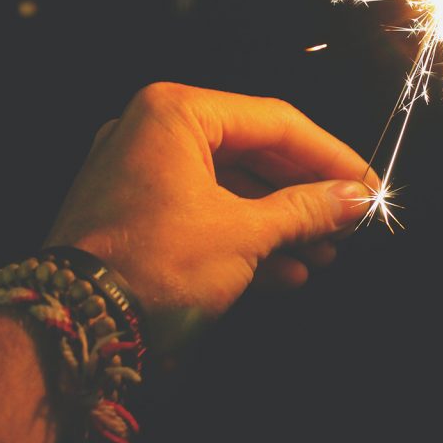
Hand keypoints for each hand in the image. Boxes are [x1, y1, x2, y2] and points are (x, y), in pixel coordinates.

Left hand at [45, 83, 377, 349]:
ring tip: (324, 252)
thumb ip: (306, 210)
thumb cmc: (152, 264)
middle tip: (348, 219)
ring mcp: (141, 175)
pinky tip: (287, 271)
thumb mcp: (243, 234)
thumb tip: (354, 198)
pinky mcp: (137, 216)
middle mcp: (154, 133)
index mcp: (176, 114)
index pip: (275, 122)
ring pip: (231, 188)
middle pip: (254, 154)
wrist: (77, 328)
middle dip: (305, 194)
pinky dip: (246, 239)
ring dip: (281, 222)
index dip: (329, 155)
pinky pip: (205, 214)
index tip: (365, 182)